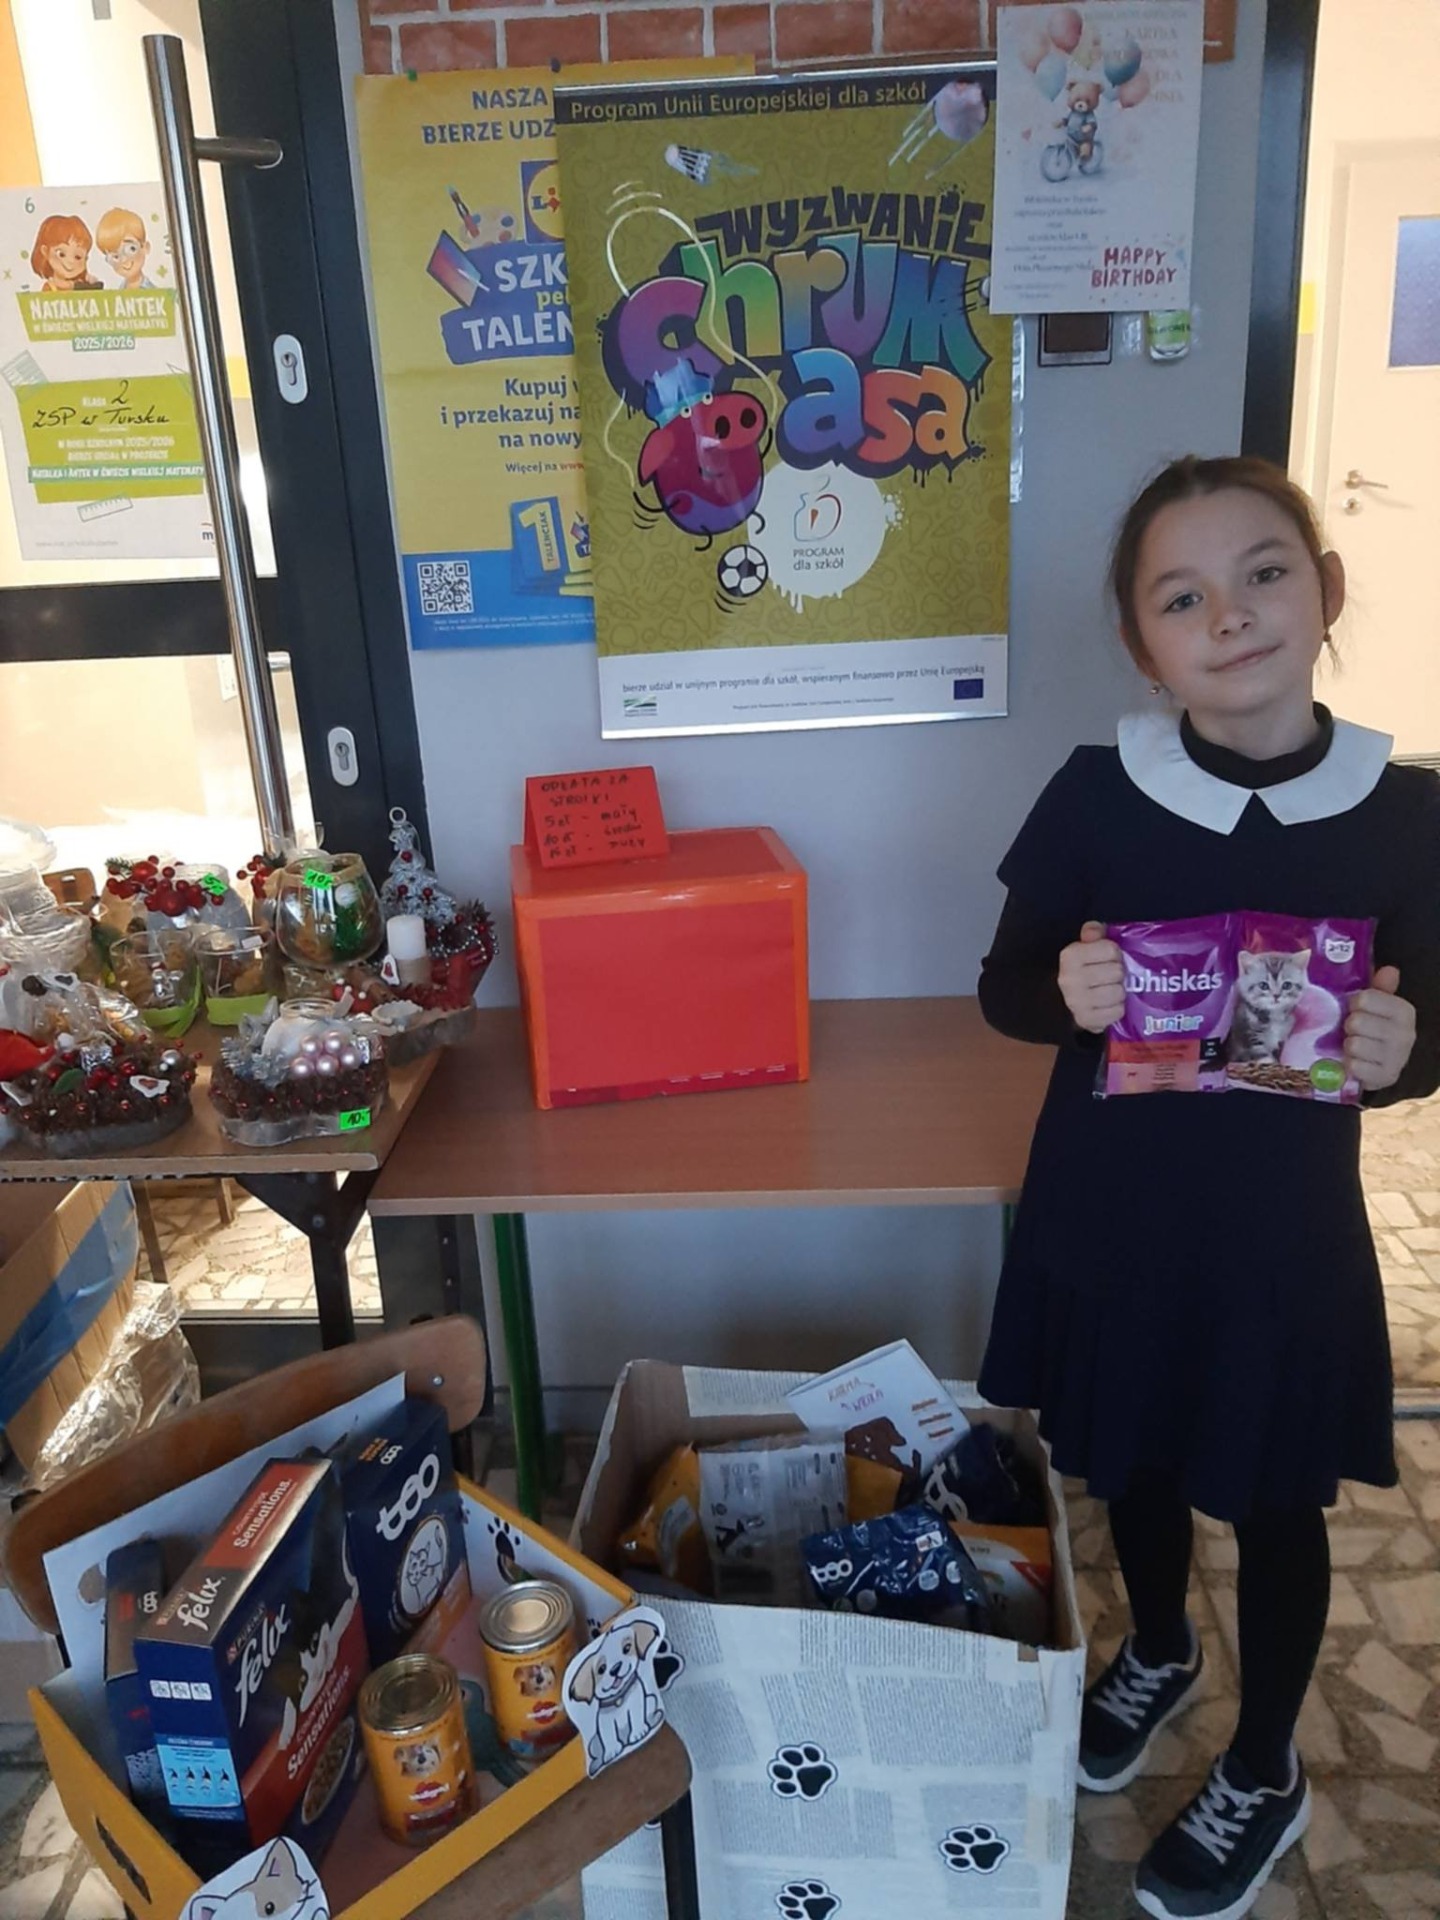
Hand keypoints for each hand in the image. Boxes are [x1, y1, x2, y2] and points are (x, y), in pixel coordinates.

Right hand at [1058, 921, 1125, 1032]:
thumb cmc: (1079, 971)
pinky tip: (1108, 1005)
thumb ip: (1092, 933)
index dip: (1115, 954)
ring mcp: (1077, 1002)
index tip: (1109, 959)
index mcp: (1070, 956)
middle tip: (1111, 977)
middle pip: (1117, 971)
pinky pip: (1117, 1012)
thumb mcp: (1082, 948)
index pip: (1111, 950)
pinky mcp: (1087, 1020)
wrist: (1060, 1002)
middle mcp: (1071, 979)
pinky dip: (1116, 1008)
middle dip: (1118, 974)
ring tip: (1110, 990)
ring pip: (1119, 992)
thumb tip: (1096, 928)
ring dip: (1118, 992)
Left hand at [1344, 965, 1416, 1092]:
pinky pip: (1353, 1066)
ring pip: (1354, 1044)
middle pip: (1356, 1021)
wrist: (1384, 1065)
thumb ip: (1380, 987)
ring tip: (1355, 1045)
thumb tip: (1390, 970)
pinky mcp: (1385, 1077)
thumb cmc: (1376, 1029)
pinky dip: (1349, 1064)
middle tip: (1354, 1030)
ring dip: (1348, 1045)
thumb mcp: (1379, 1006)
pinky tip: (1356, 1061)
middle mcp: (1405, 1034)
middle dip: (1349, 1026)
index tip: (1357, 1009)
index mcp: (1404, 1011)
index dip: (1354, 1004)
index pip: (1364, 998)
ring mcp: (1397, 1058)